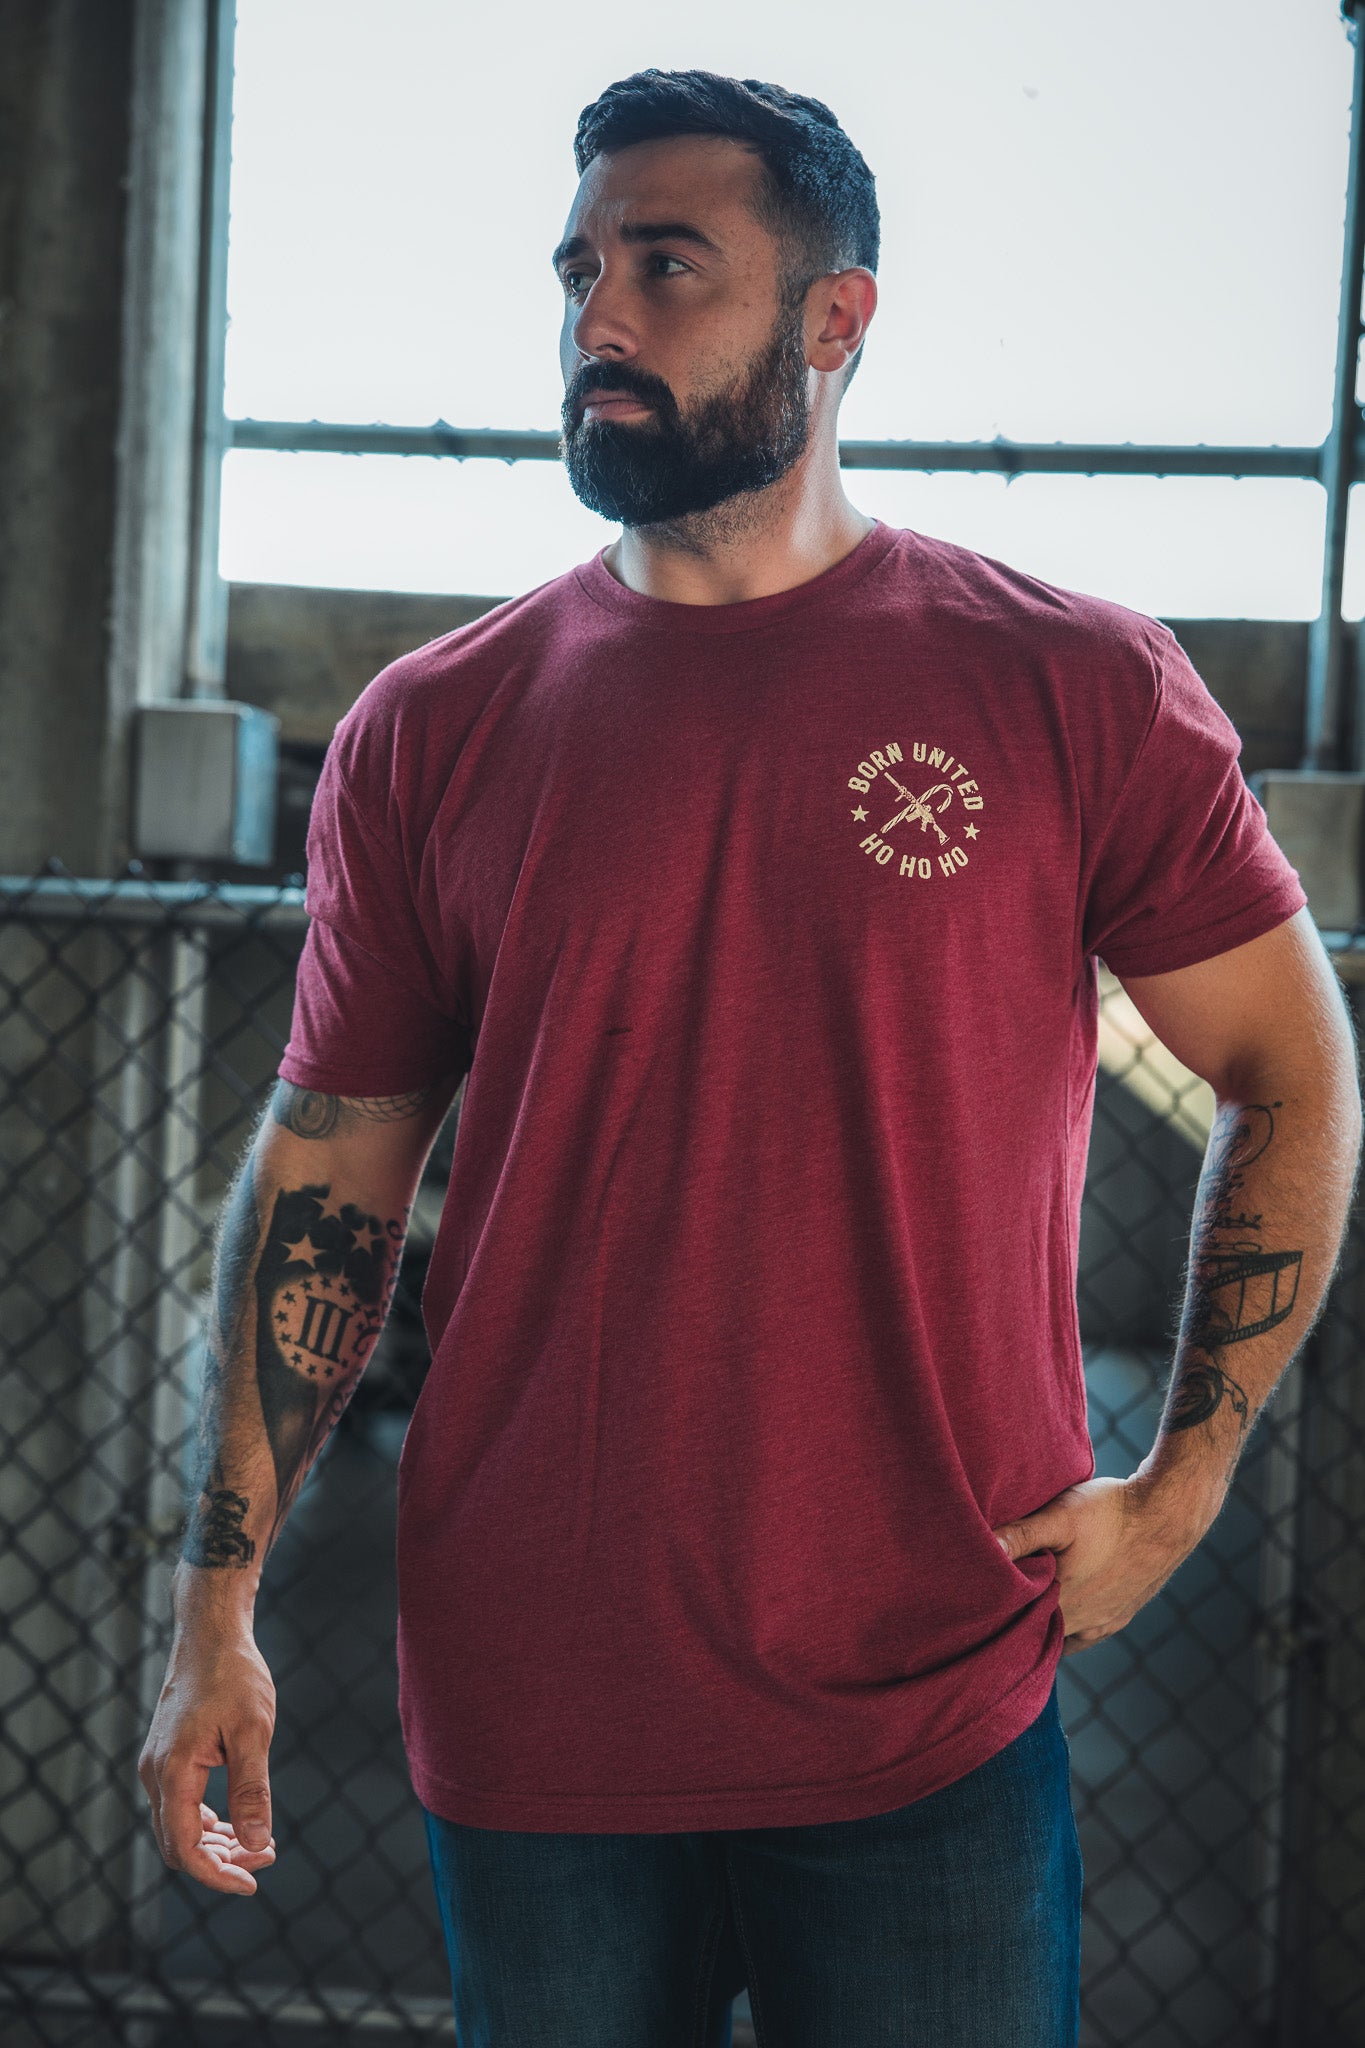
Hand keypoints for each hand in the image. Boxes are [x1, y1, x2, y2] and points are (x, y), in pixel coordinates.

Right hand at [137, 1623, 277, 1893]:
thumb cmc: (234, 1676)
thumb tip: (255, 1844)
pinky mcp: (167, 1756)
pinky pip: (180, 1806)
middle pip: (178, 1845)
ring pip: (178, 1827)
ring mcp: (158, 1765)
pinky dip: (206, 1822)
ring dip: (215, 1844)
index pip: (185, 1849)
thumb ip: (251, 1790)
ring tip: (259, 1843)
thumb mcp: (253, 1732)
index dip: (217, 1875)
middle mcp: (156, 1774)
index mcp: (173, 1772)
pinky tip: (237, 1820)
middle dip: (221, 1862)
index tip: (254, 1882)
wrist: (211, 1633)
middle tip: (267, 1857)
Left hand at [992, 1473, 1215, 1655]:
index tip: (973, 1601)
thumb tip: (985, 1548)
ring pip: (1059, 1638)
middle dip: (1012, 1623)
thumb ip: (1020, 1535)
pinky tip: (1055, 1614)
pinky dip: (1065, 1630)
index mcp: (1060, 1601)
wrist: (1166, 1516)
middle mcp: (1080, 1622)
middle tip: (989, 1605)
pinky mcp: (1118, 1617)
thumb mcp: (1060, 1516)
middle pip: (1034, 1634)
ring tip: (1020, 1607)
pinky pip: (1083, 1637)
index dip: (991, 1614)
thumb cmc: (1110, 1513)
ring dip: (1040, 1626)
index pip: (1013, 1624)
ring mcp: (1101, 1623)